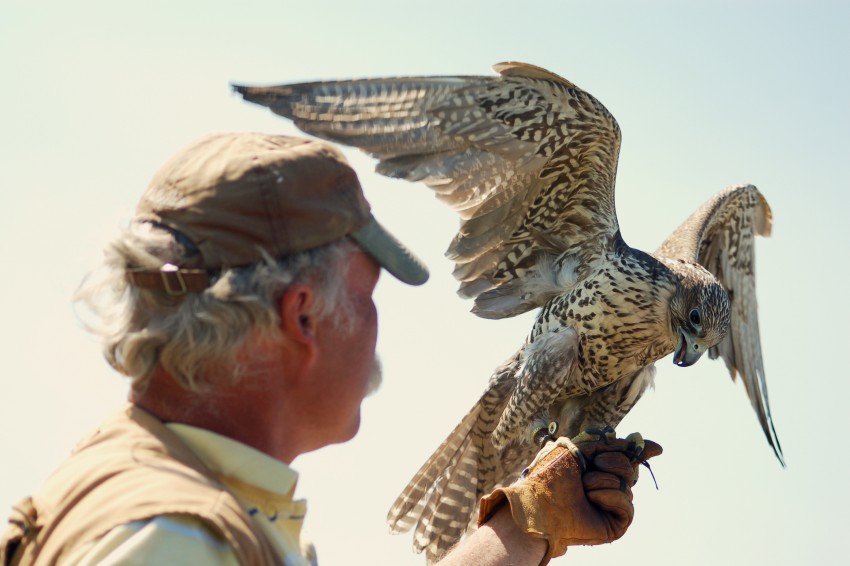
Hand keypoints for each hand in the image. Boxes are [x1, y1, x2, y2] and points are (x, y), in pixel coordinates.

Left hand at [478, 435, 661, 564]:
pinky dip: (610, 496)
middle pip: (629, 467)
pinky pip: (627, 505)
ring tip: (583, 487)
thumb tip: (653, 447)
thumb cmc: (552, 474)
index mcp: (596, 467)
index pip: (627, 457)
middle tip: (590, 467)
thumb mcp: (581, 448)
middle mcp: (606, 485)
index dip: (640, 451)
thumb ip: (613, 444)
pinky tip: (592, 498)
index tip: (657, 448)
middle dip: (611, 461)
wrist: (539, 500)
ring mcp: (611, 505)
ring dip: (602, 479)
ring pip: (627, 484)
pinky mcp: (615, 524)